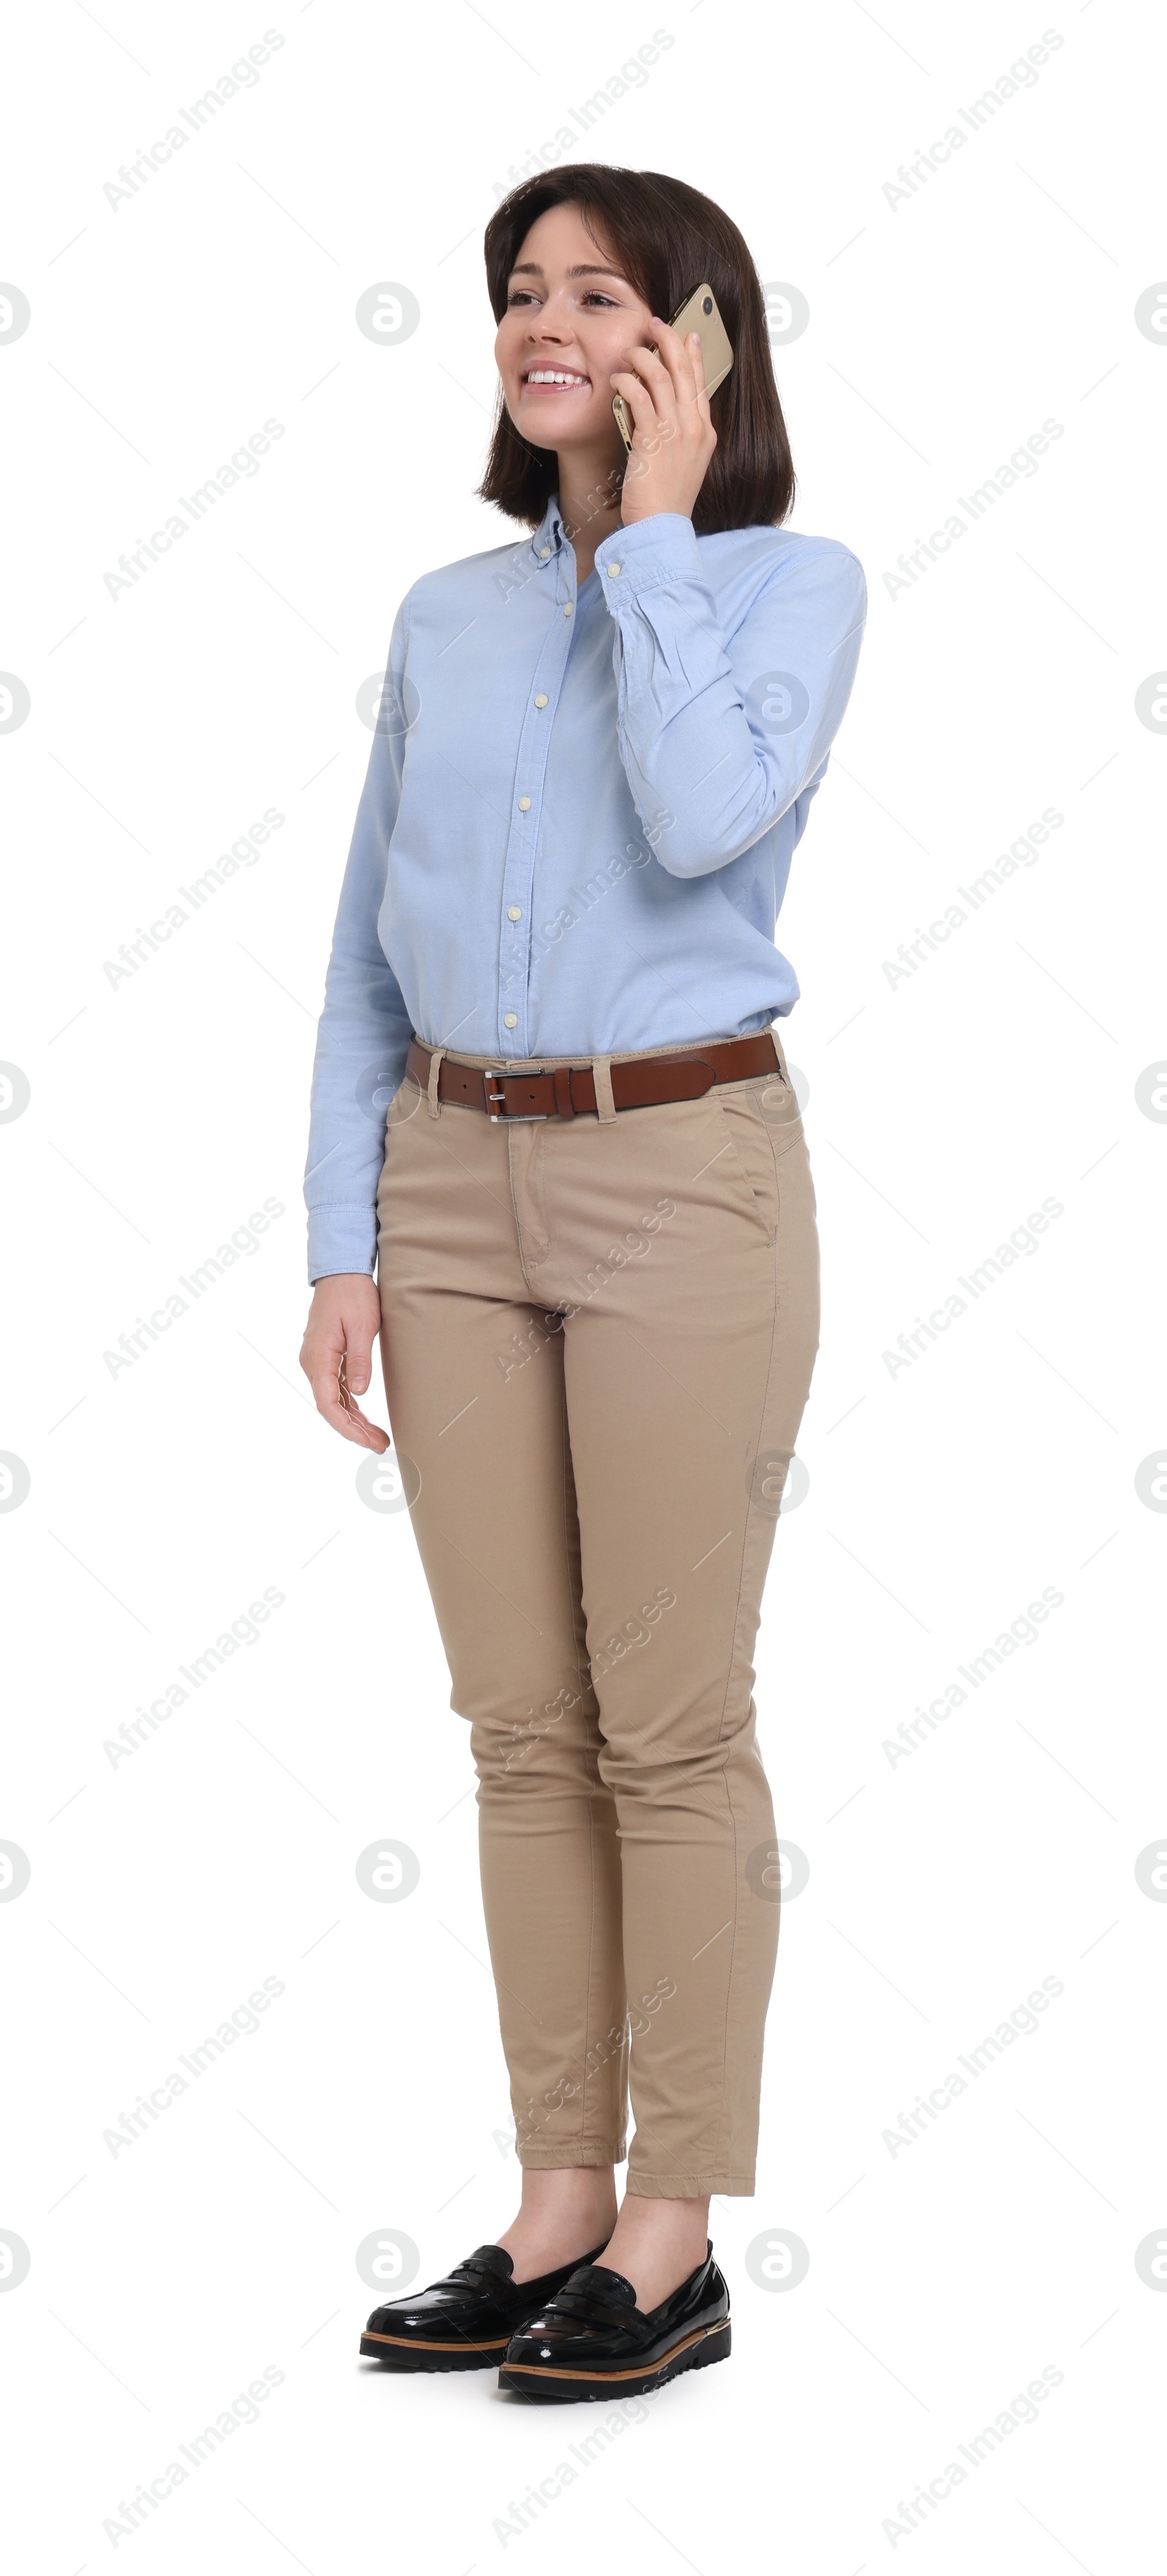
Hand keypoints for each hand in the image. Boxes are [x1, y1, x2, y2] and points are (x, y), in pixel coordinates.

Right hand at [299, 1272, 388, 1450]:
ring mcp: (318, 1361)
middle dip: (354, 1430)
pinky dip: (350, 1404)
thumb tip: (358, 1392)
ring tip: (377, 1437)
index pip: (328, 1404)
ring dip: (353, 1420)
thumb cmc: (352, 1294)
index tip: (367, 1441)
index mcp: (318, 1358)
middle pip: (330, 1407)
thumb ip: (359, 1360)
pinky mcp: (326, 1357)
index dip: (347, 1427)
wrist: (341, 1271)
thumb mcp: (361, 1326)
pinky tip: (364, 1417)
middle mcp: (313, 1363)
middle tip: (381, 1444)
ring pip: (333, 1400)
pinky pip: (335, 1388)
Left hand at [612, 319, 716, 527]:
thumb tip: (655, 409)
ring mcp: (676, 433)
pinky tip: (618, 379)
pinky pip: (640, 397)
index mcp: (705, 433)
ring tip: (630, 351)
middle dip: (670, 341)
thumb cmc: (665, 502)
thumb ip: (674, 434)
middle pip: (685, 371)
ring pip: (662, 377)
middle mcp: (694, 429)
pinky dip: (628, 382)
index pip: (702, 383)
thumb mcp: (678, 464)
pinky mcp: (653, 440)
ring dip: (644, 357)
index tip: (688, 335)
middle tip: (655, 324)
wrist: (661, 529)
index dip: (694, 355)